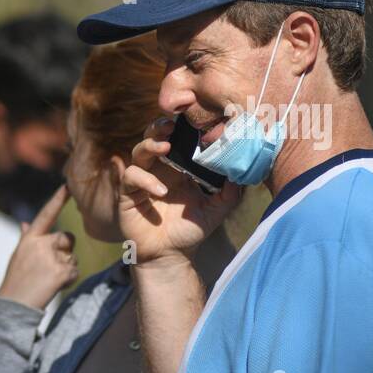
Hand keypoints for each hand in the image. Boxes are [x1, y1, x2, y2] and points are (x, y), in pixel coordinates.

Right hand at [0, 185, 78, 308]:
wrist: (14, 305)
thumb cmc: (16, 280)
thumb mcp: (18, 256)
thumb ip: (27, 238)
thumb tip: (26, 223)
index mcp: (30, 238)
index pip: (46, 214)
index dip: (58, 199)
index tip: (68, 185)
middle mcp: (41, 244)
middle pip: (68, 239)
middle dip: (65, 251)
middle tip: (48, 269)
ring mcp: (51, 257)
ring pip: (73, 257)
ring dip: (66, 268)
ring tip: (47, 279)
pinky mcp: (61, 272)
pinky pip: (75, 271)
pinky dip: (68, 280)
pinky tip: (53, 286)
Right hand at [118, 120, 242, 264]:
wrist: (171, 256)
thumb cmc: (191, 230)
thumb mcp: (217, 208)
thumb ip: (231, 191)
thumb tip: (244, 170)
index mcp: (177, 167)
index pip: (175, 137)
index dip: (179, 125)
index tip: (190, 117)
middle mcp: (158, 169)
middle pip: (152, 136)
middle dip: (159, 126)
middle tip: (172, 125)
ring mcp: (142, 181)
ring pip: (138, 151)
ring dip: (150, 145)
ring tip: (165, 147)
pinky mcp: (128, 195)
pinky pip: (131, 177)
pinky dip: (145, 180)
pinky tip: (161, 191)